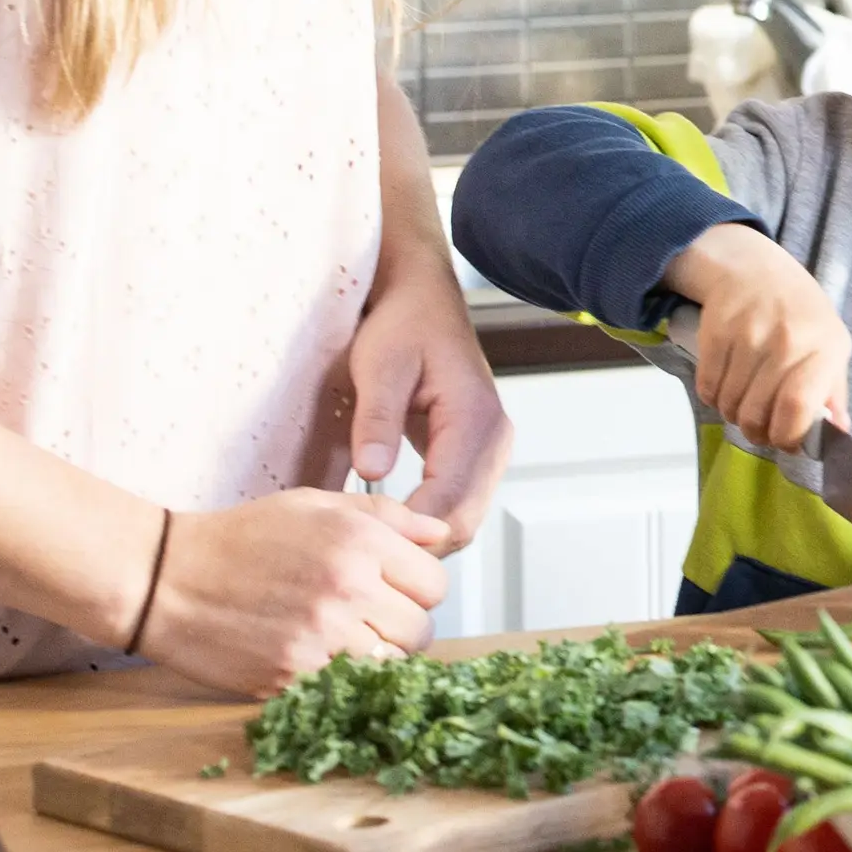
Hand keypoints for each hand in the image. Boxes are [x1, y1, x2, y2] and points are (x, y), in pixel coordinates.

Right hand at [140, 489, 452, 698]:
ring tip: (343, 641)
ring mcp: (319, 637)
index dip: (418, 589)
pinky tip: (316, 659)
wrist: (167, 578)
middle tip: (370, 621)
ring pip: (388, 666)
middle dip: (402, 628)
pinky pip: (345, 690)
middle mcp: (347, 589)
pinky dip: (338, 681)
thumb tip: (442, 534)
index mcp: (360, 542)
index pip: (435, 584)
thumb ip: (387, 517)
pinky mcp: (290, 676)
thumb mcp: (316, 506)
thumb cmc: (243, 538)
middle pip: (420, 630)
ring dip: (374, 659)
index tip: (395, 590)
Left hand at [344, 230, 511, 546]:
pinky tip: (386, 520)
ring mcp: (489, 451)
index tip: (359, 545)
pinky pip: (457, 505)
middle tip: (357, 553)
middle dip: (415, 546)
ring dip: (421, 539)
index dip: (408, 534)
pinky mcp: (474, 456)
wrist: (423, 298)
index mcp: (477, 419)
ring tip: (367, 540)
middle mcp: (494, 440)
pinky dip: (425, 522)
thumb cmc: (403, 323)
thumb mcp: (379, 364)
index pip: (453, 504)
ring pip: (464, 520)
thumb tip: (374, 471)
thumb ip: (377, 419)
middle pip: (464, 522)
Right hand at [666, 225, 851, 451]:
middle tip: (760, 426)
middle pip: (756, 414)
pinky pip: (707, 388)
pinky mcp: (715, 333)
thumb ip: (833, 392)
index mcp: (825, 348)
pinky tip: (726, 384)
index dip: (787, 436)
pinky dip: (714, 397)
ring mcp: (748, 335)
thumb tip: (838, 433)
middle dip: (756, 432)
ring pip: (729, 405)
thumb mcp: (831, 345)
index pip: (797, 406)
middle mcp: (787, 340)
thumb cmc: (800, 315)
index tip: (784, 442)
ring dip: (733, 414)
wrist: (755, 270)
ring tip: (744, 400)